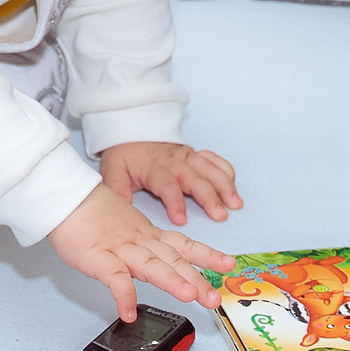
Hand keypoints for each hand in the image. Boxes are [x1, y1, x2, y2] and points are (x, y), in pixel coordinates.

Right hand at [48, 185, 228, 321]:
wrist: (64, 197)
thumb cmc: (90, 213)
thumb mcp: (126, 227)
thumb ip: (143, 245)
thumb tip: (157, 261)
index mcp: (148, 235)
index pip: (183, 245)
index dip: (207, 254)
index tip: (228, 263)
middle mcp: (140, 242)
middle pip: (173, 260)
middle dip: (197, 278)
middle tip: (215, 297)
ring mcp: (120, 249)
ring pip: (151, 265)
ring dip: (172, 281)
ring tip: (190, 297)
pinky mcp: (98, 257)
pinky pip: (113, 278)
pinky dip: (123, 295)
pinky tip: (128, 312)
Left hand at [99, 139, 242, 224]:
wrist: (132, 130)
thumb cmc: (125, 155)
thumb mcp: (113, 169)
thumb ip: (117, 187)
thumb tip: (120, 204)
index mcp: (155, 168)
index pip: (167, 186)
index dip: (175, 202)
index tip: (181, 220)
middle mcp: (175, 162)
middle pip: (195, 179)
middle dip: (209, 197)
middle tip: (220, 215)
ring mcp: (188, 157)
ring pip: (210, 170)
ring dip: (225, 186)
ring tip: (236, 204)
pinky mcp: (195, 154)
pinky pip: (214, 160)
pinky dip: (226, 170)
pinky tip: (234, 186)